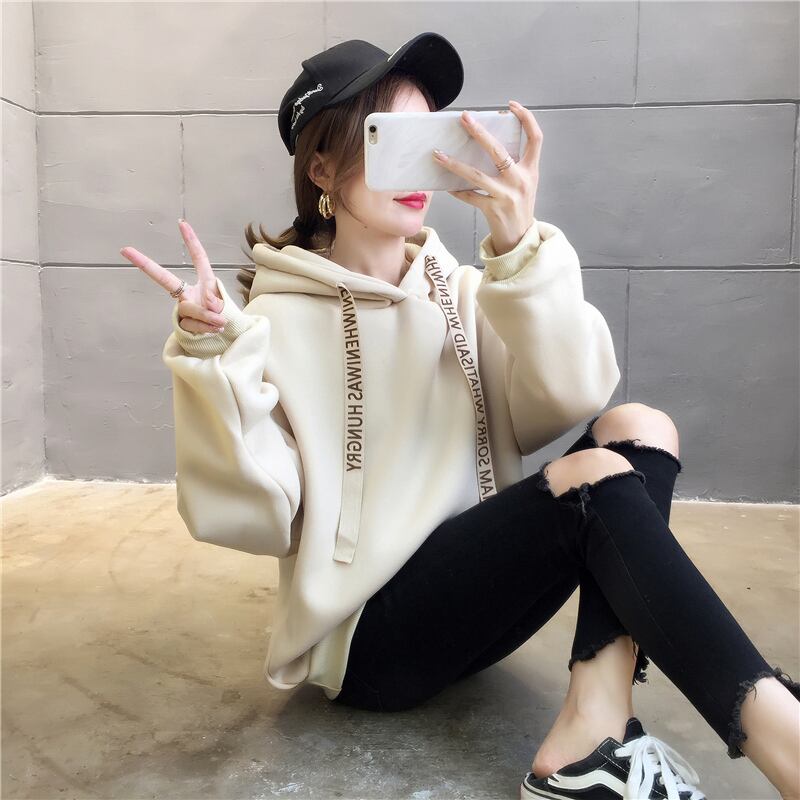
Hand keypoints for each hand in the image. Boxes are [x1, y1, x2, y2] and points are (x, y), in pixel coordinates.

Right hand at [120, 219, 226, 333]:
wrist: (222, 337)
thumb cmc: (222, 315)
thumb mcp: (223, 304)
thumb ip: (214, 300)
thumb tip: (204, 302)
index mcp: (204, 282)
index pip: (198, 258)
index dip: (191, 241)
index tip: (182, 224)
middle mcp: (189, 292)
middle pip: (165, 279)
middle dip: (145, 264)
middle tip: (124, 249)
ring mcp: (183, 307)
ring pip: (192, 309)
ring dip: (209, 317)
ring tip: (220, 323)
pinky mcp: (182, 322)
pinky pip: (193, 324)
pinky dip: (206, 328)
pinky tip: (212, 330)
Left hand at [433, 100, 542, 255]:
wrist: (520, 238)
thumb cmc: (519, 206)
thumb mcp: (525, 182)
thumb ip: (514, 164)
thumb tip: (487, 141)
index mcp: (531, 170)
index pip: (536, 138)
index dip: (526, 118)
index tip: (511, 105)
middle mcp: (520, 181)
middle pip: (499, 151)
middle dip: (479, 132)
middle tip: (464, 118)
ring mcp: (506, 196)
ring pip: (477, 175)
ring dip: (455, 164)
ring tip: (438, 154)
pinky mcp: (493, 210)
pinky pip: (470, 196)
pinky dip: (457, 190)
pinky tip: (446, 185)